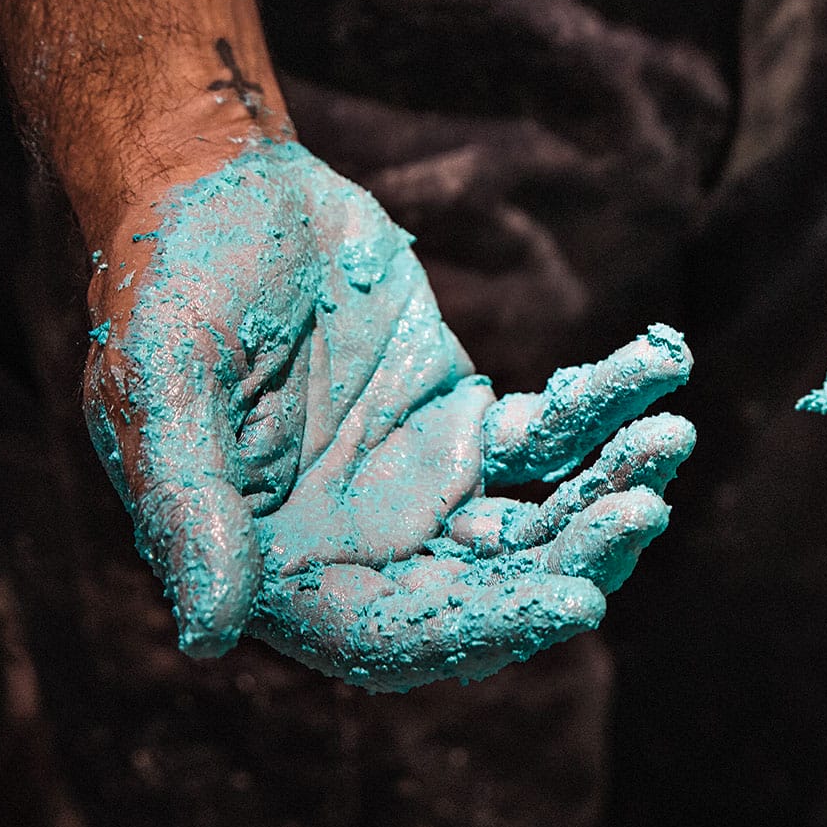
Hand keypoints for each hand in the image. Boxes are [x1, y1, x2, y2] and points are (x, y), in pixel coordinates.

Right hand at [84, 139, 693, 690]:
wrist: (221, 192)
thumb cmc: (168, 286)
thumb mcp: (158, 388)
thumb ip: (187, 507)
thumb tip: (209, 631)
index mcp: (284, 566)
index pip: (394, 634)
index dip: (482, 628)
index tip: (576, 600)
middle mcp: (362, 542)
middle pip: (487, 588)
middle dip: (572, 560)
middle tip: (642, 509)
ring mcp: (421, 481)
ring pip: (534, 520)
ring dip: (607, 488)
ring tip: (668, 434)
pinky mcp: (463, 418)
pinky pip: (549, 433)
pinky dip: (606, 409)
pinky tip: (659, 367)